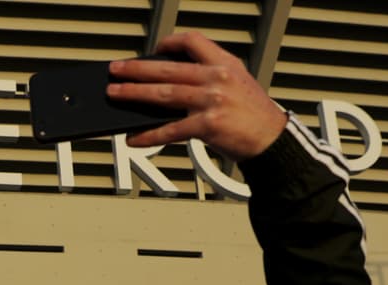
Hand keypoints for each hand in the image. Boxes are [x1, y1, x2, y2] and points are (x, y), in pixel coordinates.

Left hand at [106, 31, 286, 160]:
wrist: (272, 140)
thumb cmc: (252, 115)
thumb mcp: (237, 83)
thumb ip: (209, 76)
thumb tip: (169, 81)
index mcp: (225, 63)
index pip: (192, 41)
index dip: (169, 43)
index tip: (154, 49)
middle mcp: (217, 78)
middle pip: (167, 69)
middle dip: (136, 69)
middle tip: (115, 70)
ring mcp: (212, 101)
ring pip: (163, 94)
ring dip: (134, 93)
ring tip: (115, 94)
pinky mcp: (207, 125)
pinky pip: (169, 130)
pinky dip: (148, 136)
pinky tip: (133, 138)